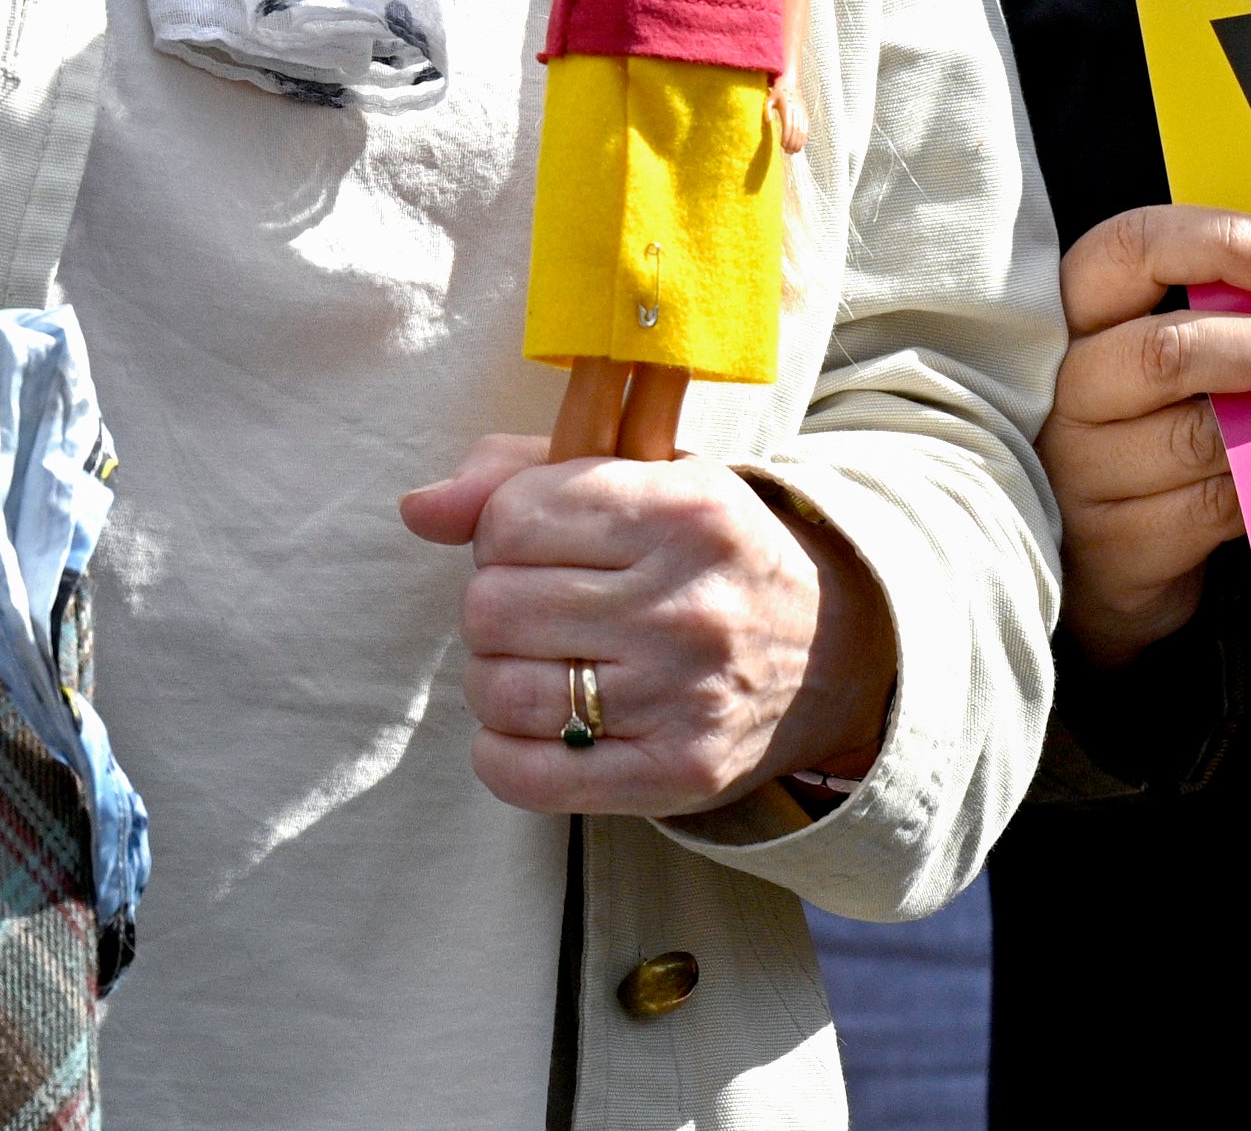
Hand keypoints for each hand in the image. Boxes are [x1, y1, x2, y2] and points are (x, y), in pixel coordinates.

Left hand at [403, 435, 898, 812]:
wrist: (832, 648)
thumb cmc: (707, 555)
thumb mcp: (643, 480)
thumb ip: (521, 474)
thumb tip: (418, 508)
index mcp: (682, 510)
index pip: (512, 518)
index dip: (499, 533)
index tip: (535, 545)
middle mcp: (686, 603)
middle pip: (493, 605)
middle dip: (494, 606)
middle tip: (537, 610)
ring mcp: (682, 695)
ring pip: (499, 688)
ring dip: (495, 677)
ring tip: (538, 665)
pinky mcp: (675, 774)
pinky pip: (525, 776)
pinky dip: (502, 753)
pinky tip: (534, 728)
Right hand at [1044, 203, 1250, 667]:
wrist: (1098, 558)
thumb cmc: (1145, 426)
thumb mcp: (1158, 359)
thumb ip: (1214, 313)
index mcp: (1072, 315)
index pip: (1129, 249)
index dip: (1216, 241)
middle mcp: (1062, 389)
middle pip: (1165, 351)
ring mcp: (1078, 474)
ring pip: (1195, 438)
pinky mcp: (1113, 548)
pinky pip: (1210, 510)